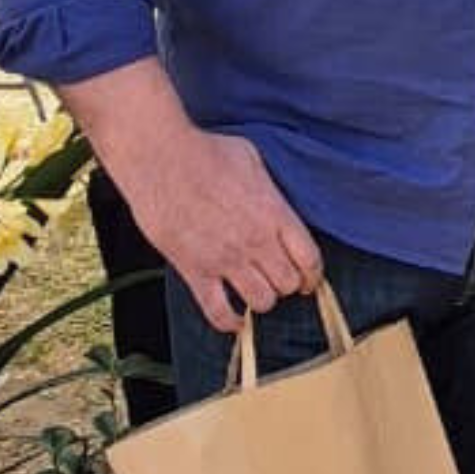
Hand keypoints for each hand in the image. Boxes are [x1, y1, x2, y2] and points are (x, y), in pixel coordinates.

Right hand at [128, 126, 322, 332]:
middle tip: (278, 278)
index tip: (310, 278)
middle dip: (288, 284)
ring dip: (262, 299)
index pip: (310, 259)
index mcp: (274, 213)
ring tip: (255, 290)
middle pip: (288, 283)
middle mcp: (255, 241)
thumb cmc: (206, 151)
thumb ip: (269, 188)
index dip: (313, 274)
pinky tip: (234, 318)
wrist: (161, 158)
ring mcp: (225, 259)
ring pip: (261, 301)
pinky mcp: (195, 270)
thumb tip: (274, 201)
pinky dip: (229, 321)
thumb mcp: (253, 159)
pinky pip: (218, 312)